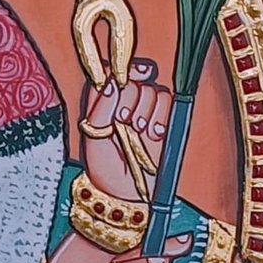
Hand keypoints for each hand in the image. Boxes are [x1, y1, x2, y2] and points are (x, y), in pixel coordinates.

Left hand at [82, 55, 171, 201]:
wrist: (126, 190)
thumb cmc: (104, 165)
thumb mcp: (93, 138)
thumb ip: (101, 109)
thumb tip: (113, 83)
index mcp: (102, 101)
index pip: (109, 73)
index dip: (117, 72)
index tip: (122, 81)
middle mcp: (124, 100)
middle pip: (133, 80)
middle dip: (130, 100)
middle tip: (125, 122)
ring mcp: (145, 108)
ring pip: (152, 90)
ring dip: (147, 111)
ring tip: (140, 132)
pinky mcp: (164, 117)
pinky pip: (168, 101)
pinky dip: (162, 116)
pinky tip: (155, 133)